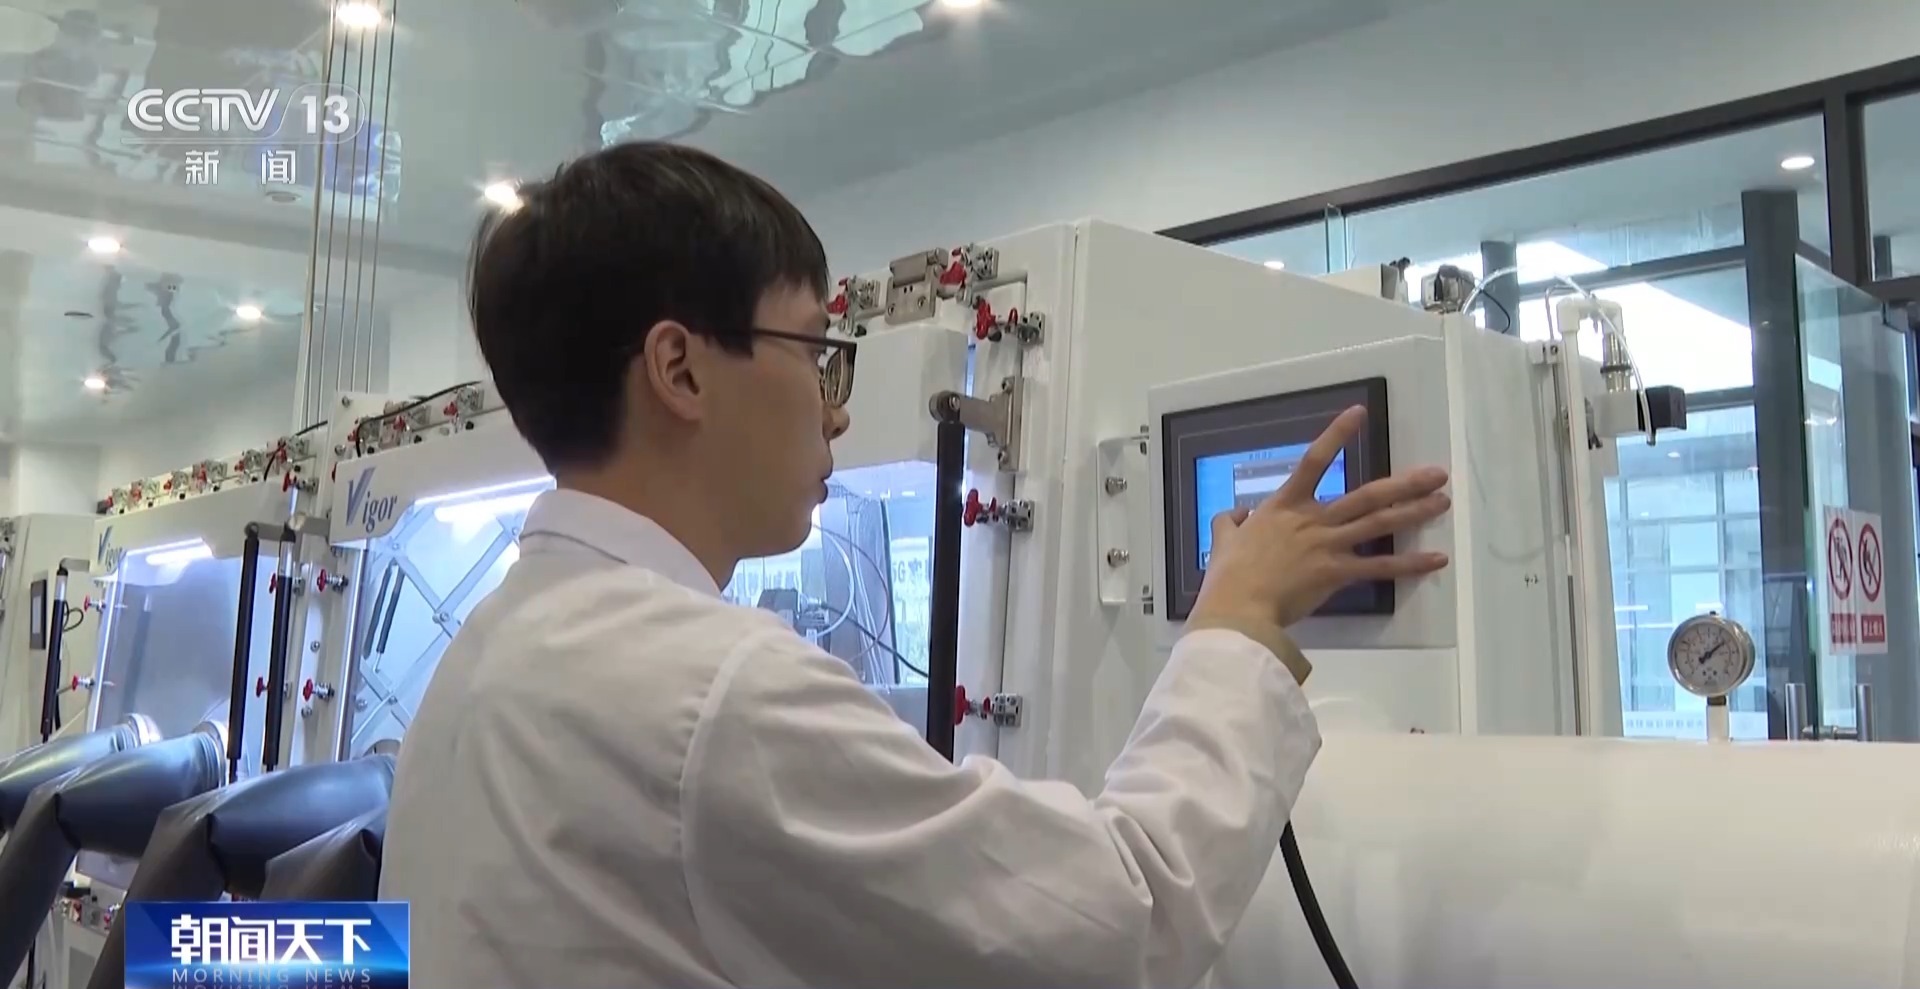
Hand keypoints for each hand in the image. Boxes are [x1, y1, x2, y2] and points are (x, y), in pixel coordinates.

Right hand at [1190, 406, 1449, 629]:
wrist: (1238, 606)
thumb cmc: (1228, 573)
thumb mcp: (1223, 539)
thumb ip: (1230, 522)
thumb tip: (1236, 514)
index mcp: (1285, 505)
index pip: (1314, 461)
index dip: (1337, 435)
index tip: (1359, 412)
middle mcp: (1313, 519)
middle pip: (1366, 495)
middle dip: (1404, 484)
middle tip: (1436, 474)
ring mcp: (1328, 545)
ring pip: (1378, 524)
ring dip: (1414, 512)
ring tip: (1442, 502)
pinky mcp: (1337, 573)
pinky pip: (1379, 567)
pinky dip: (1409, 564)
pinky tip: (1435, 559)